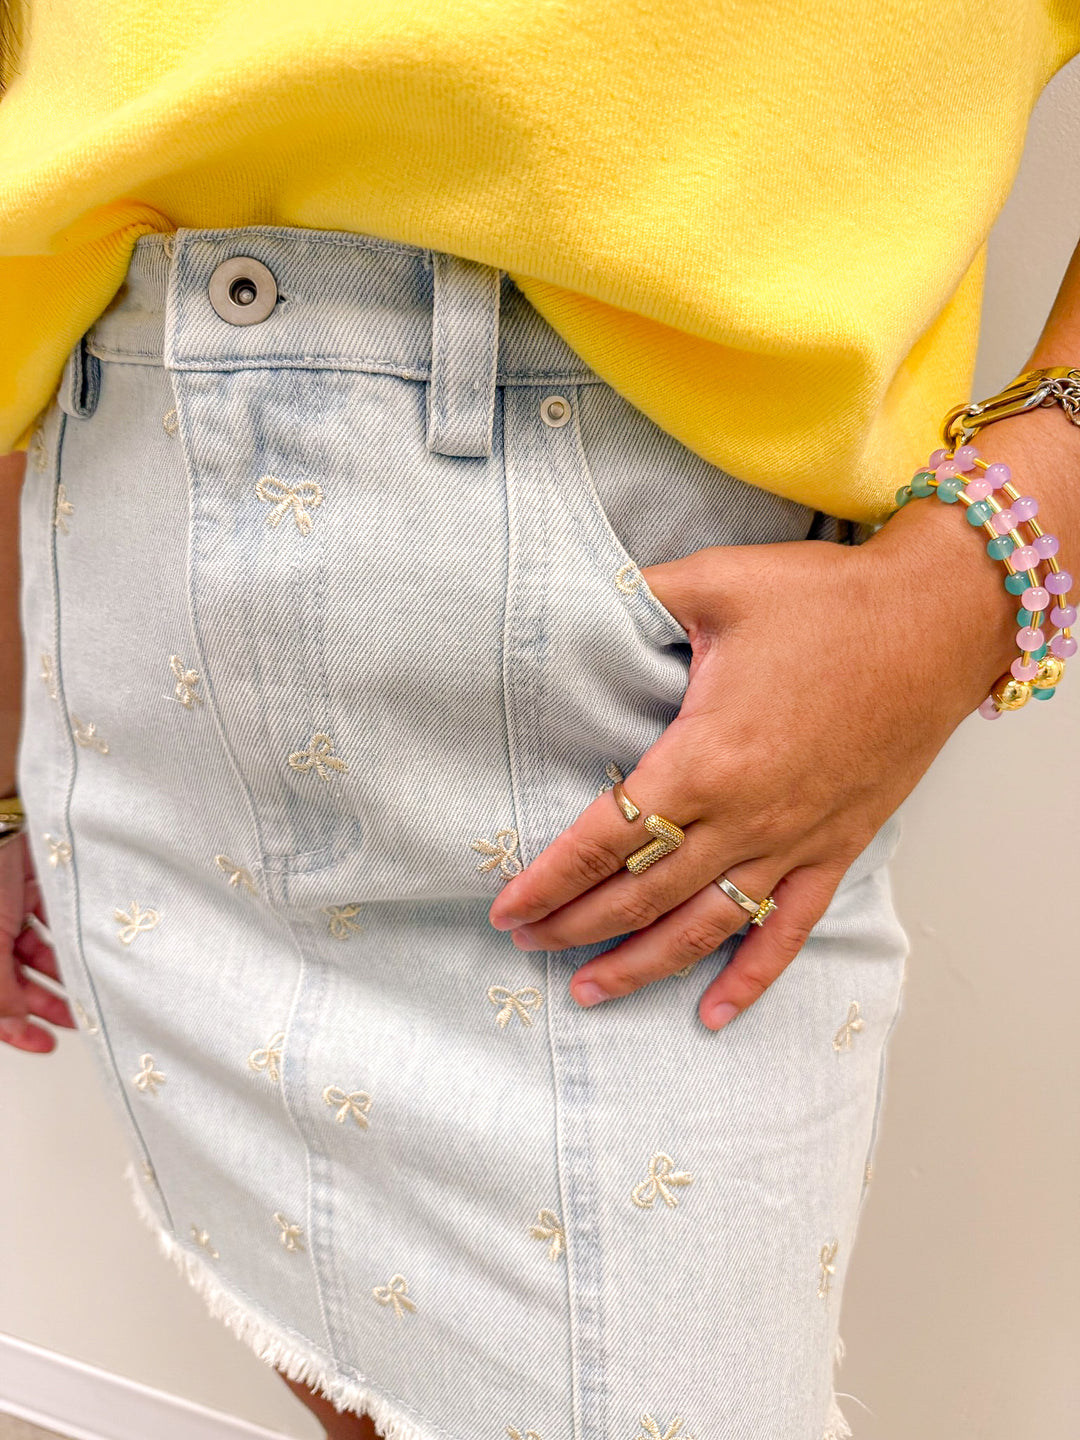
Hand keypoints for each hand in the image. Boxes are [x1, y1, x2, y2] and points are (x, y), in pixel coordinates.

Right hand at [0, 832, 75, 1050]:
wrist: (3, 815)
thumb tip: (15, 1020)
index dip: (13, 1028)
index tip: (44, 1044)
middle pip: (12, 981)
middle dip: (43, 1004)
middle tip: (75, 1021)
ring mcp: (6, 912)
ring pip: (36, 955)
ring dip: (61, 976)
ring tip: (87, 992)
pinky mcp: (31, 891)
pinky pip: (52, 925)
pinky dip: (68, 941)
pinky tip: (88, 954)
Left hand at [488, 512, 1015, 1030]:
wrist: (940, 620)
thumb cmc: (830, 600)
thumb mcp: (716, 583)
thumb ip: (639, 596)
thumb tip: (576, 595)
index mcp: (705, 757)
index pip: (605, 839)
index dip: (549, 879)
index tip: (506, 908)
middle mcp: (746, 817)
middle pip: (642, 894)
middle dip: (575, 925)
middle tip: (526, 942)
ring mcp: (795, 841)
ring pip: (703, 927)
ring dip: (641, 964)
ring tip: (588, 989)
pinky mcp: (838, 847)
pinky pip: (787, 929)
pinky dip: (751, 977)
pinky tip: (715, 1013)